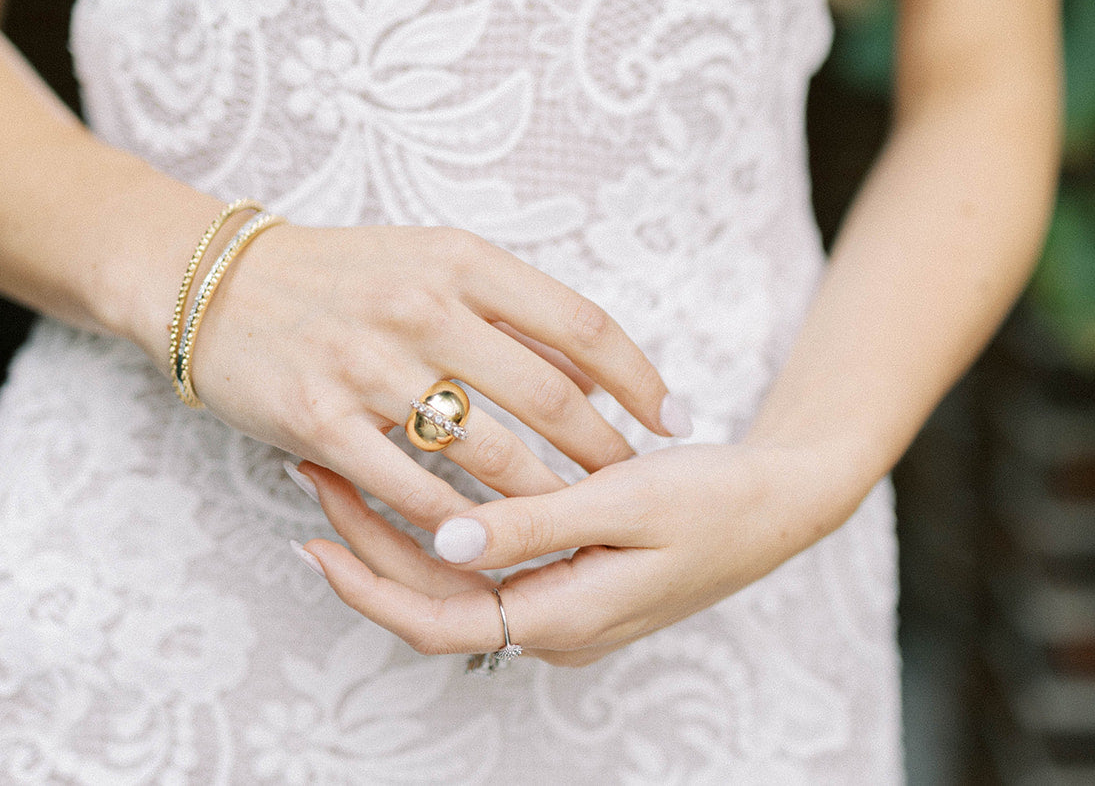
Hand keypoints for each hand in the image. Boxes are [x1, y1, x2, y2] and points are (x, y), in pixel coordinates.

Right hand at [188, 222, 690, 531]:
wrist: (217, 284)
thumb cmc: (341, 277)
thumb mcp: (429, 260)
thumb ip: (508, 310)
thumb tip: (592, 369)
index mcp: (460, 260)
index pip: (580, 324)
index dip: (641, 377)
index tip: (675, 418)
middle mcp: (422, 306)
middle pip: (549, 396)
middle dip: (604, 451)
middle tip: (635, 487)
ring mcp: (369, 364)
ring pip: (490, 453)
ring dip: (545, 498)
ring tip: (576, 521)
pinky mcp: (321, 420)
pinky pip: (412, 492)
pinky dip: (460, 526)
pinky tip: (490, 542)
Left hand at [291, 438, 866, 666]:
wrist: (781, 504)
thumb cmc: (714, 499)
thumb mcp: (624, 502)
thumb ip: (530, 522)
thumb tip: (443, 537)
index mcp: (564, 616)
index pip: (437, 620)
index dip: (368, 584)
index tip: (315, 535)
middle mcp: (553, 624)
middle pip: (431, 599)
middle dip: (365, 542)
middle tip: (314, 470)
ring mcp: (560, 605)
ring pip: (452, 582)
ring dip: (396, 530)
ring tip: (344, 470)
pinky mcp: (567, 578)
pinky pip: (485, 564)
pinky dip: (441, 525)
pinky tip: (415, 479)